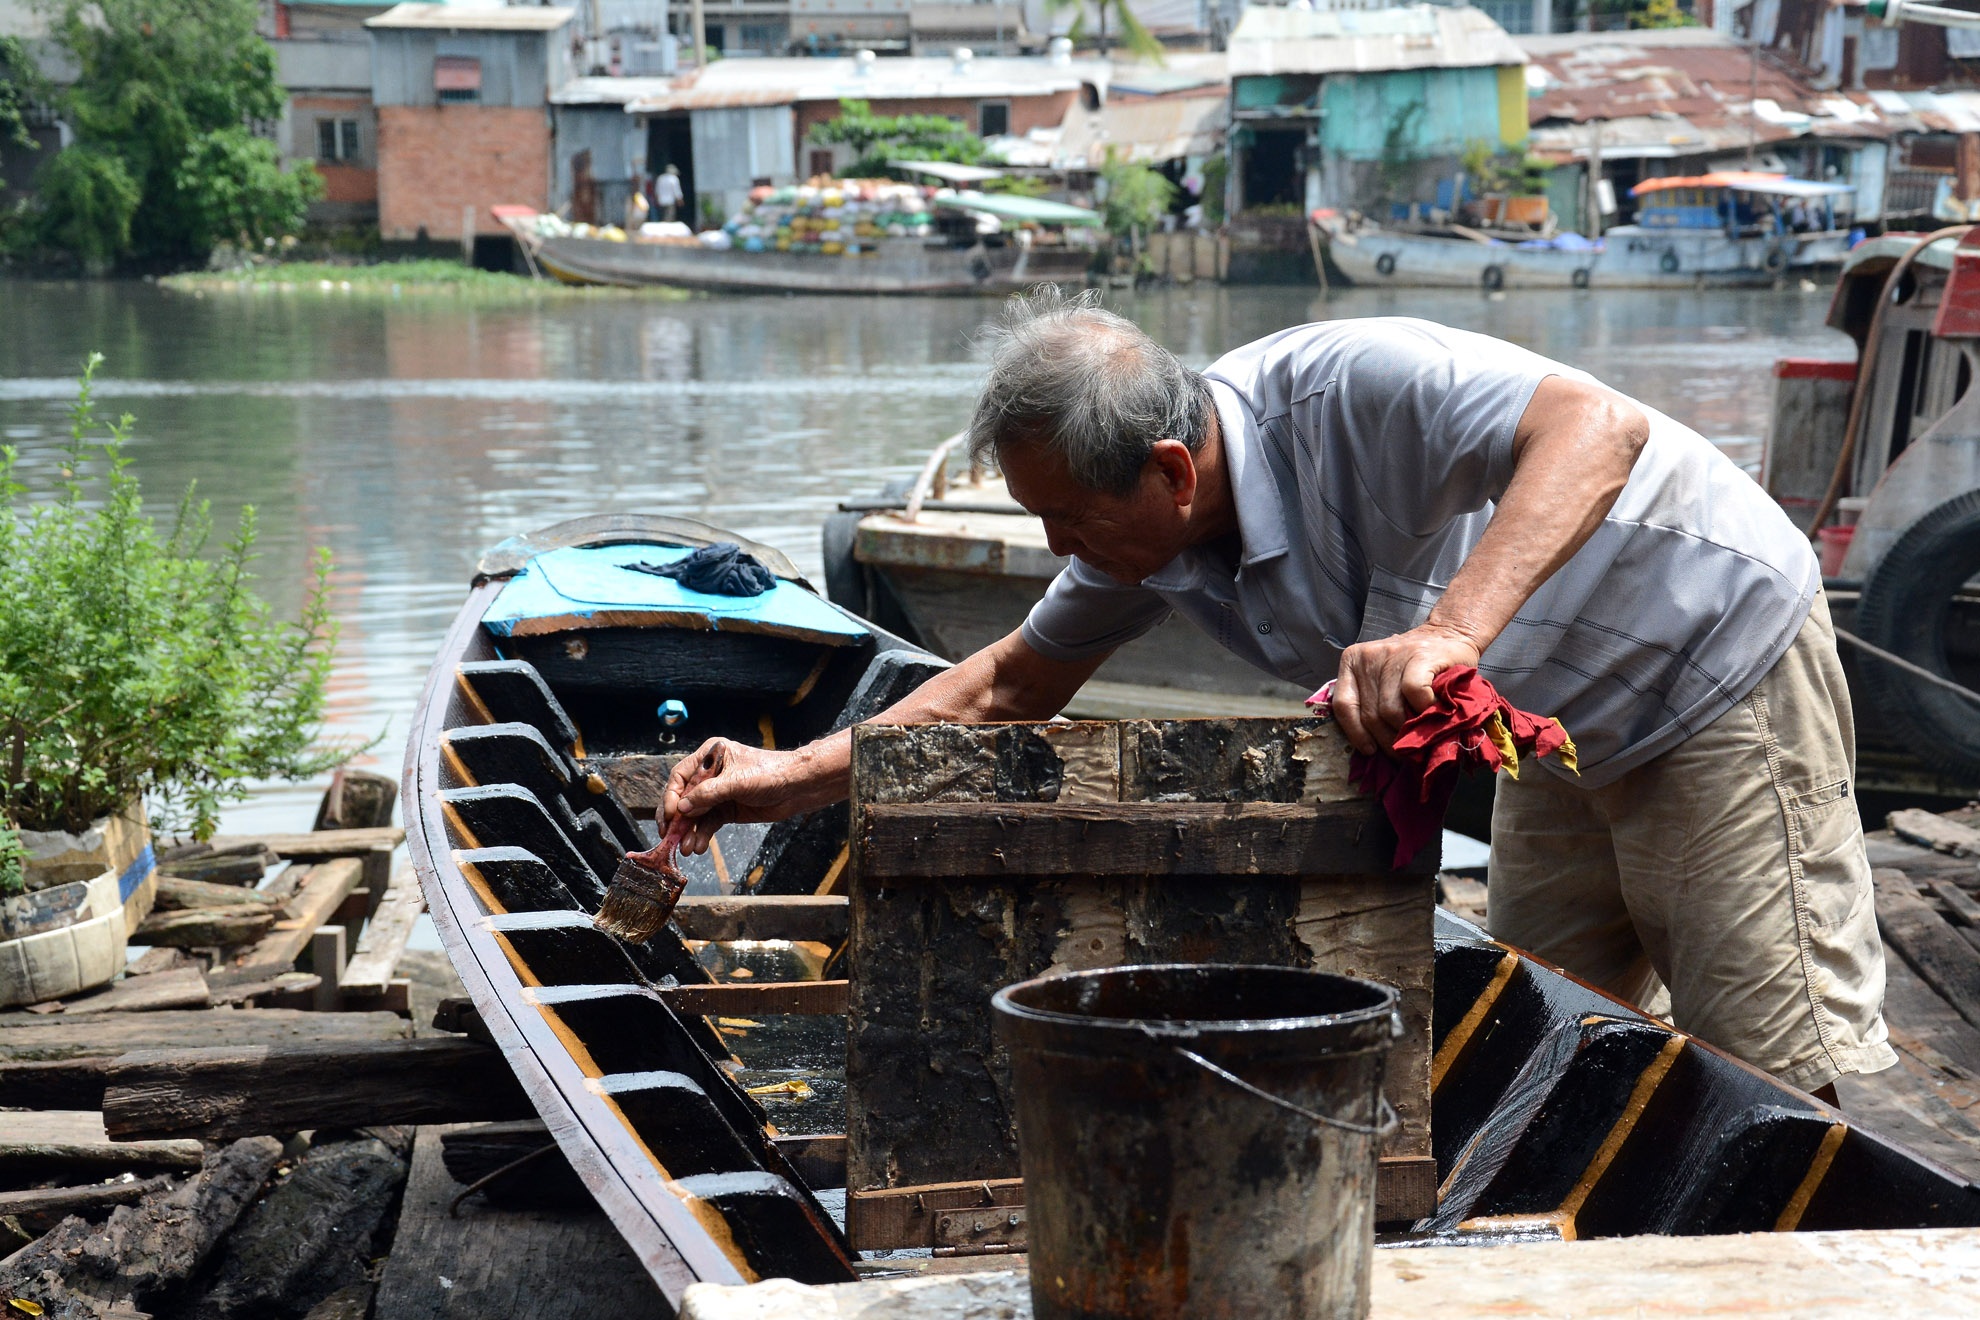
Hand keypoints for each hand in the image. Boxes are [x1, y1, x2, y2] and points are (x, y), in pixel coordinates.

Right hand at [660, 739, 837, 854]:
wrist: (798, 788)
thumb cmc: (771, 773)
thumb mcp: (737, 782)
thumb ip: (708, 794)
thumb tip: (682, 808)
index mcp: (710, 756)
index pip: (681, 776)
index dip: (671, 796)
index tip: (671, 816)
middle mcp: (711, 774)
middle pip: (684, 797)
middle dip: (677, 819)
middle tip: (670, 837)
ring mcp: (718, 793)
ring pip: (695, 814)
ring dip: (689, 831)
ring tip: (686, 848)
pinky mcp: (727, 809)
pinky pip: (708, 823)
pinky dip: (702, 835)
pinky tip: (699, 846)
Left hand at [1331, 625, 1480, 755]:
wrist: (1450, 634)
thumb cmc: (1415, 666)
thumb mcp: (1384, 679)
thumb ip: (1372, 702)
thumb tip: (1370, 747)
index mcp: (1352, 662)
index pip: (1343, 705)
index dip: (1356, 733)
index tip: (1370, 750)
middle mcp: (1367, 657)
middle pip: (1370, 713)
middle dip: (1388, 740)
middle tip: (1403, 752)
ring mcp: (1392, 654)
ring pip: (1390, 709)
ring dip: (1406, 731)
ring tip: (1418, 739)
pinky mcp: (1419, 655)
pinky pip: (1413, 692)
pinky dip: (1423, 708)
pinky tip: (1431, 712)